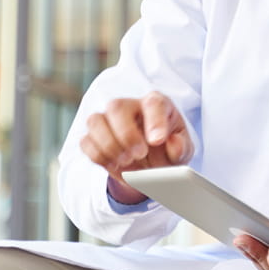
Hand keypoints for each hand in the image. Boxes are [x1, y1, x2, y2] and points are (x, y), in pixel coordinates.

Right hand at [78, 92, 193, 204]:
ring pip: (95, 121)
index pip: (153, 103)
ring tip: (126, 161)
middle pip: (116, 107)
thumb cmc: (169, 152)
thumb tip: (173, 142)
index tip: (157, 141)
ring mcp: (108, 120)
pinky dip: (98, 156)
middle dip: (125, 134)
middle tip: (139, 154)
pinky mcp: (94, 136)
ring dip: (109, 145)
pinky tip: (115, 165)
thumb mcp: (183, 152)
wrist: (152, 166)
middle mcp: (130, 107)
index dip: (154, 121)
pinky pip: (85, 141)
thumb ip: (180, 148)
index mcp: (157, 105)